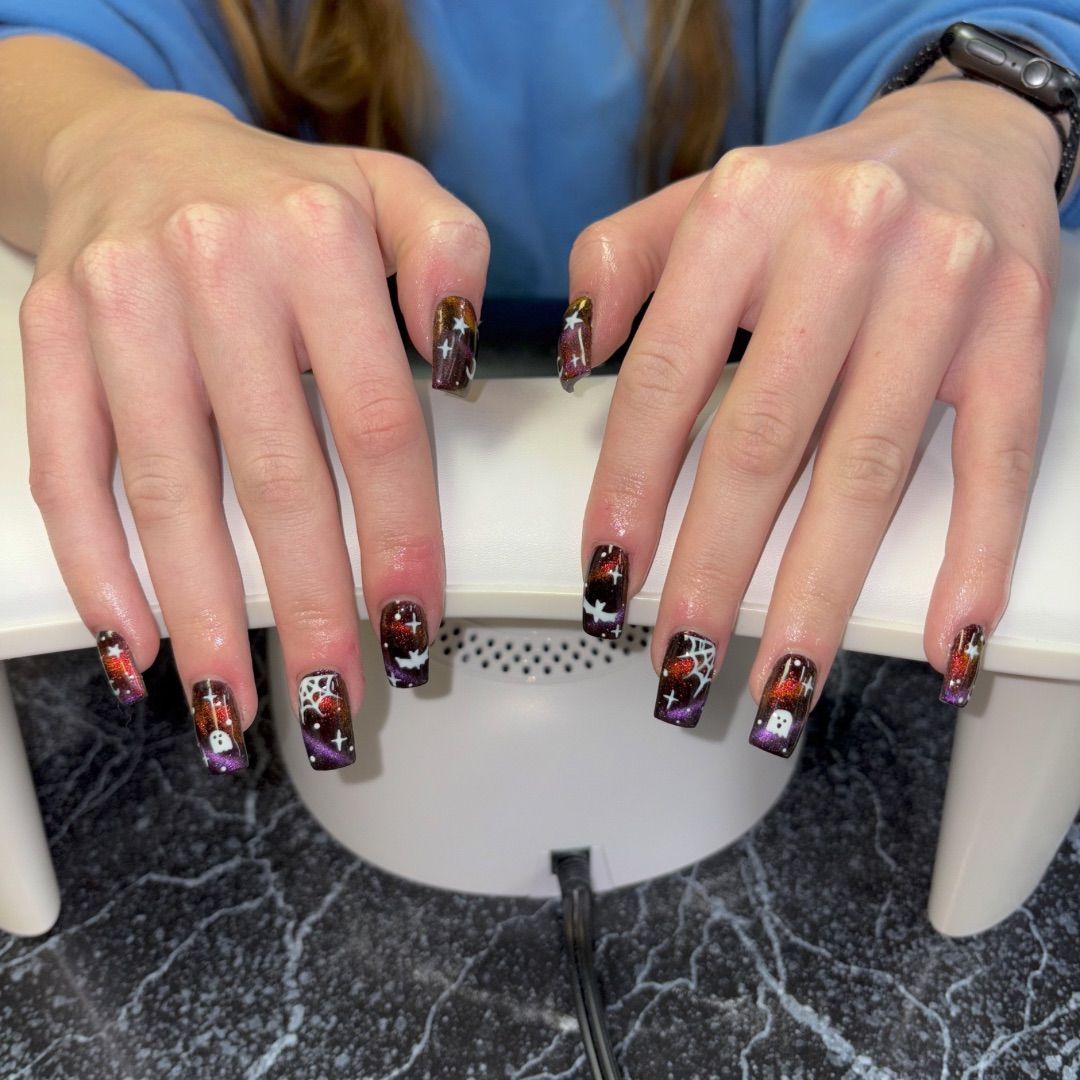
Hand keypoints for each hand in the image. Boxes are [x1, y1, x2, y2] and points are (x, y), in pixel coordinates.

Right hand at [22, 89, 487, 769]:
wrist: (135, 147)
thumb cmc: (280, 197)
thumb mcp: (391, 192)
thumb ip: (450, 256)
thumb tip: (461, 360)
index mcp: (316, 243)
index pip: (374, 422)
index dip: (397, 536)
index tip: (411, 622)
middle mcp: (213, 271)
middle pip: (273, 476)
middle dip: (307, 607)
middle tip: (331, 700)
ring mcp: (119, 307)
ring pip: (165, 492)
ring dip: (204, 615)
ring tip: (234, 707)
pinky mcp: (52, 339)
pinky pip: (66, 471)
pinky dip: (97, 568)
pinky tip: (135, 644)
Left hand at [570, 76, 1060, 745]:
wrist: (960, 135)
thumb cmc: (813, 192)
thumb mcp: (695, 201)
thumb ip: (616, 267)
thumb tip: (576, 364)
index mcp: (742, 213)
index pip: (665, 378)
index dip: (628, 488)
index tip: (609, 575)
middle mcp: (842, 242)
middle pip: (762, 442)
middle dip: (714, 568)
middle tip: (681, 657)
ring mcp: (939, 288)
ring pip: (868, 469)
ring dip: (819, 592)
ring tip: (782, 681)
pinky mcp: (1015, 330)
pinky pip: (995, 458)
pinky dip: (969, 555)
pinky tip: (938, 639)